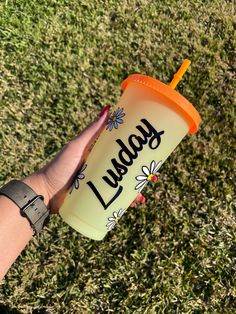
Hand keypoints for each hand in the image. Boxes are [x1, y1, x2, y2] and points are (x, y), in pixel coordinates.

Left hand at [23, 105, 144, 213]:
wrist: (45, 192)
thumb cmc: (59, 166)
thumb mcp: (77, 146)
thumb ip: (92, 131)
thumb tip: (109, 108)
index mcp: (99, 154)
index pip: (122, 152)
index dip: (137, 153)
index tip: (151, 153)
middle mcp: (101, 169)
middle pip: (126, 171)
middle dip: (141, 174)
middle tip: (153, 177)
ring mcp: (100, 184)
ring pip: (122, 187)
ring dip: (135, 191)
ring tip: (141, 197)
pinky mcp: (96, 197)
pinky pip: (113, 200)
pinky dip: (124, 203)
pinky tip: (132, 205)